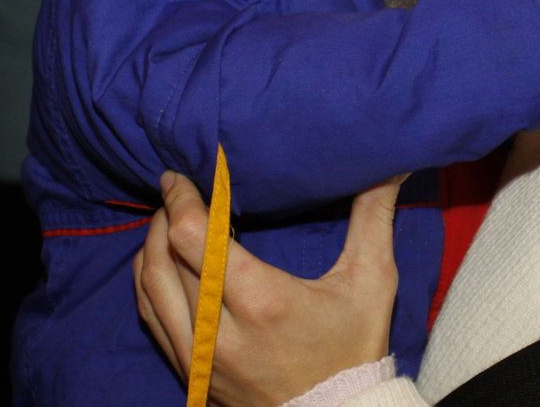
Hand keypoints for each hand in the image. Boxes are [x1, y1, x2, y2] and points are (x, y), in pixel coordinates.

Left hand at [134, 171, 403, 406]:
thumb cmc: (354, 349)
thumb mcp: (371, 282)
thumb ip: (373, 218)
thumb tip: (391, 166)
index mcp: (263, 301)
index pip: (194, 239)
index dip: (180, 201)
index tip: (179, 177)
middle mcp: (221, 332)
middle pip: (162, 259)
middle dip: (164, 216)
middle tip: (176, 191)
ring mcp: (202, 358)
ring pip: (149, 290)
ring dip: (150, 247)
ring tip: (166, 220)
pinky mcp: (194, 374)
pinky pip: (153, 320)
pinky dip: (149, 283)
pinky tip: (163, 263)